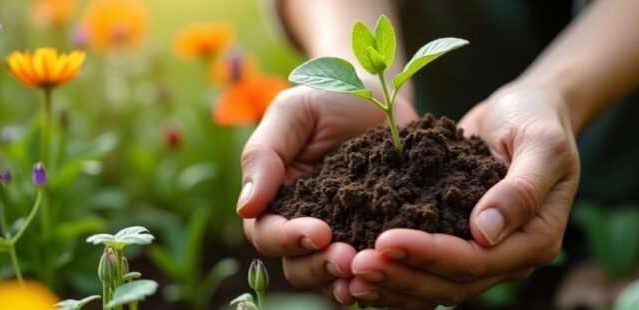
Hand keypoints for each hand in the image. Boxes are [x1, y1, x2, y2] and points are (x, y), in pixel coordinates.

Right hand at [238, 85, 417, 303]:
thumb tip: (245, 207)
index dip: (288, 239)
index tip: (318, 231)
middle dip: (319, 266)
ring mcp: (345, 234)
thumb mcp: (294, 112)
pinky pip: (374, 269)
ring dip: (345, 279)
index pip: (268, 233)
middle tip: (347, 257)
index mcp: (277, 199)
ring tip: (367, 269)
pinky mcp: (379, 236)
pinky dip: (380, 279)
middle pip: (298, 265)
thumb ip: (264, 154)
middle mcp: (307, 224)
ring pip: (332, 276)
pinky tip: (392, 274)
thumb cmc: (330, 95)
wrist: (386, 93)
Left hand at [346, 86, 579, 307]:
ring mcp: (484, 255)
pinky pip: (425, 270)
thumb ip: (521, 189)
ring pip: (434, 287)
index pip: (477, 260)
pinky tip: (357, 270)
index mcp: (536, 239)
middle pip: (451, 284)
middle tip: (355, 264)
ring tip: (350, 275)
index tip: (386, 239)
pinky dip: (394, 273)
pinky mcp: (459, 245)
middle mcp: (510, 257)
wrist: (527, 111)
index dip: (429, 254)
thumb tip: (485, 233)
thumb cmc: (538, 120)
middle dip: (401, 275)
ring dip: (392, 283)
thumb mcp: (541, 144)